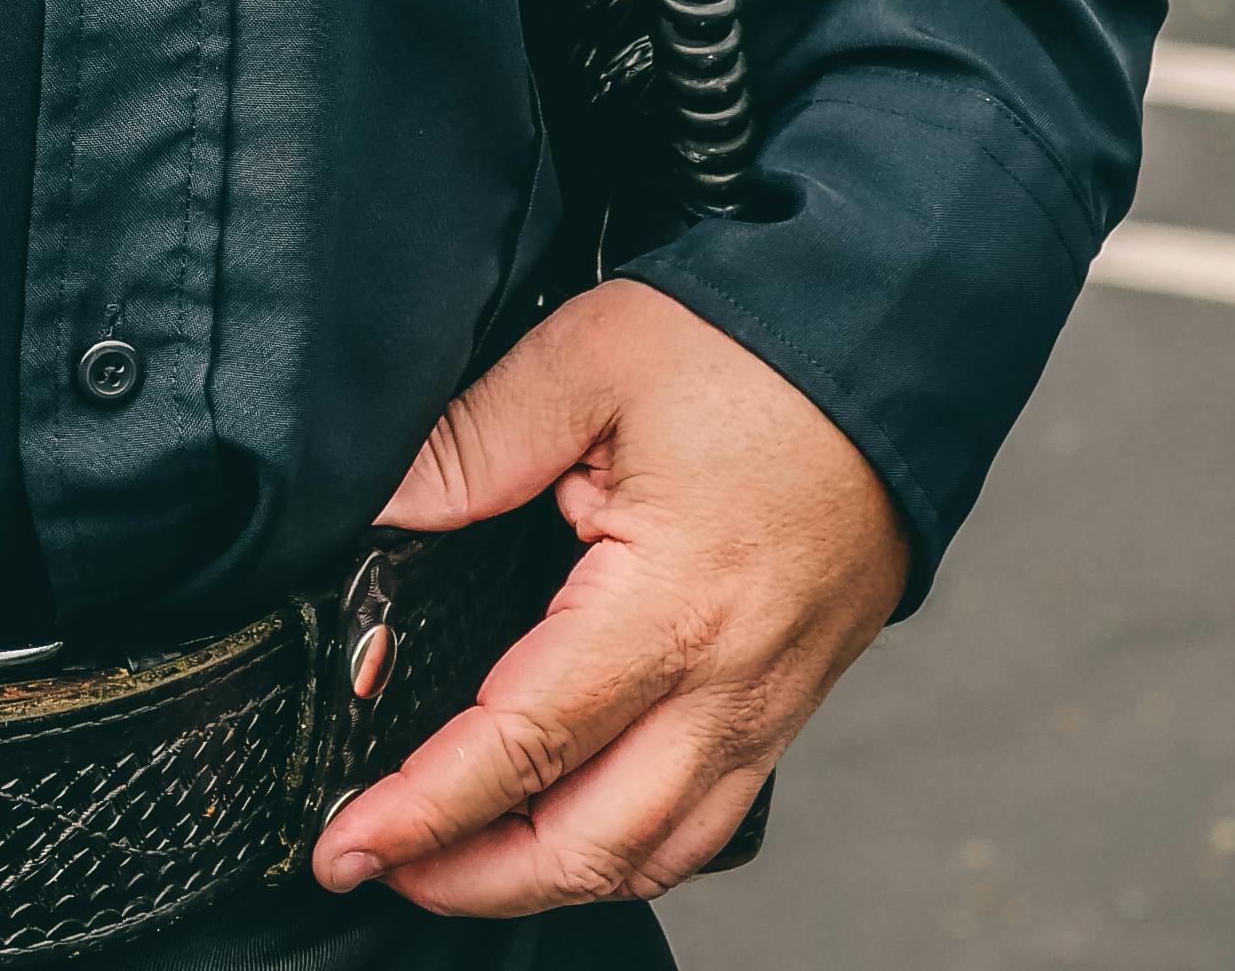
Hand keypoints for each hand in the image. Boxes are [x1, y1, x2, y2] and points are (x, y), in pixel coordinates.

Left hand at [308, 284, 906, 919]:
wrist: (885, 356)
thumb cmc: (748, 353)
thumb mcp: (588, 359)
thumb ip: (473, 442)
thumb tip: (381, 508)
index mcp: (668, 608)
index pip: (525, 745)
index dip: (426, 807)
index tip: (349, 839)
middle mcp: (726, 688)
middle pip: (591, 844)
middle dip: (471, 878)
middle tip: (372, 865)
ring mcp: (765, 710)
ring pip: (653, 855)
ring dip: (545, 882)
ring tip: (451, 865)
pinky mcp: (784, 705)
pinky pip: (703, 822)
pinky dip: (625, 850)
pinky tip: (566, 826)